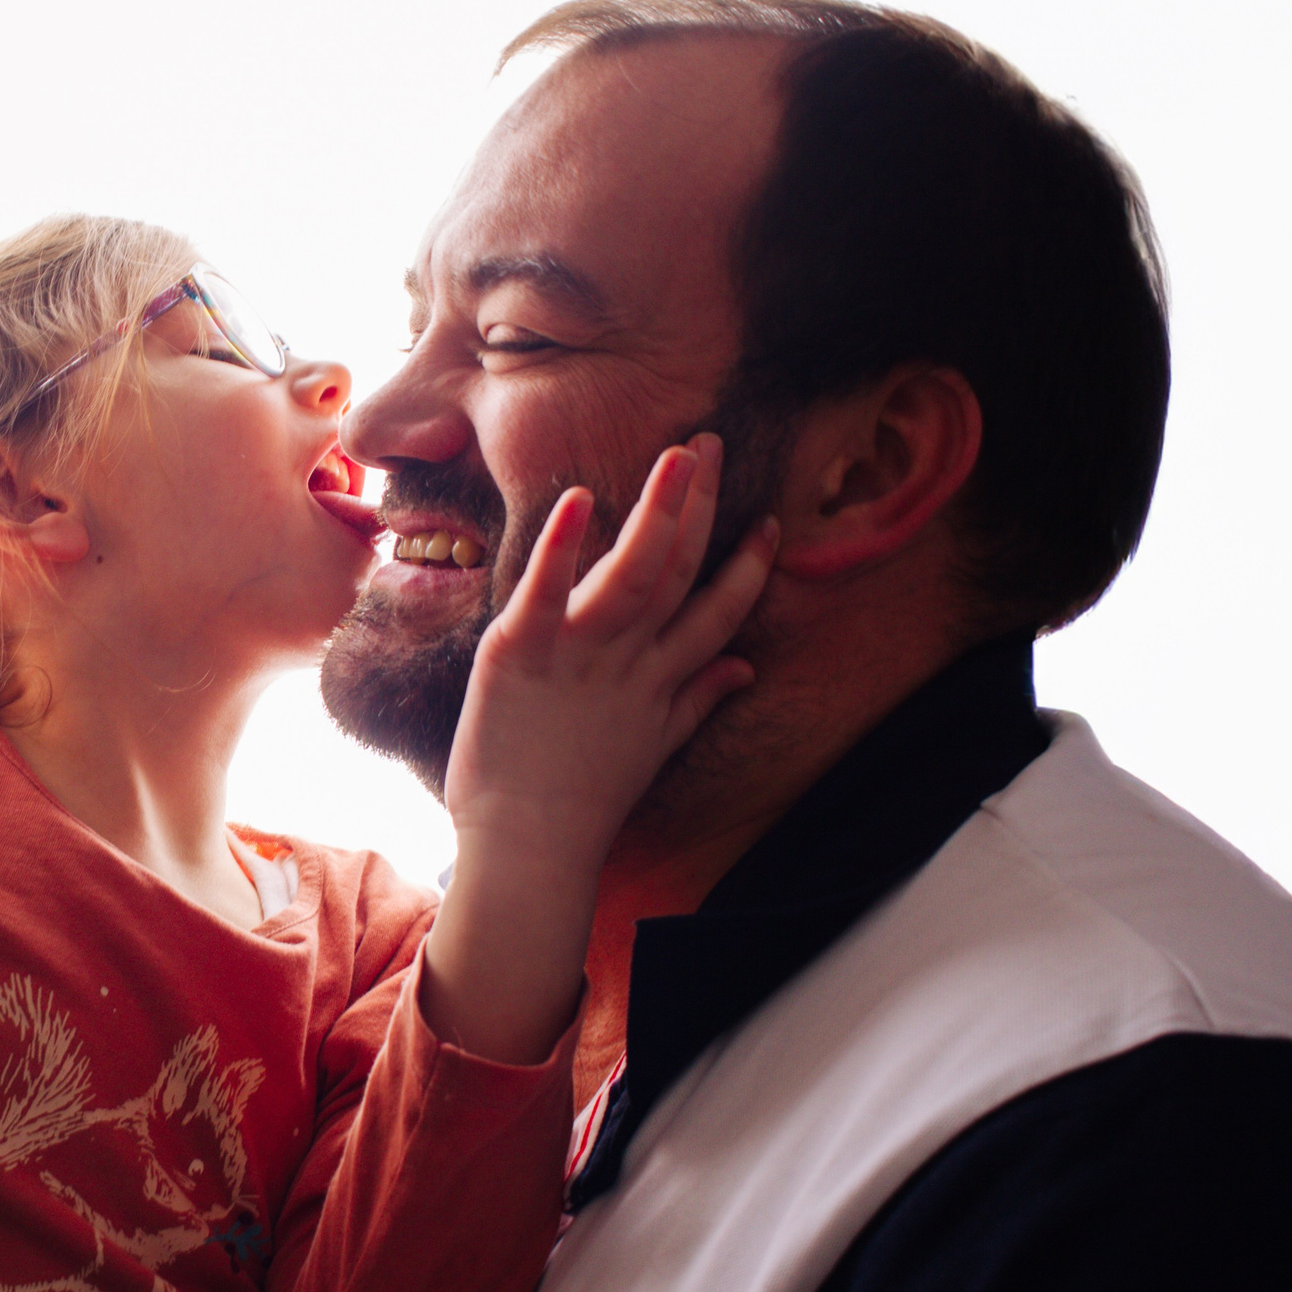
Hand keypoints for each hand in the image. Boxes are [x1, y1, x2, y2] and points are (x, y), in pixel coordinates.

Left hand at [444, 435, 773, 851]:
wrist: (525, 848)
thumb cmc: (578, 799)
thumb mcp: (651, 746)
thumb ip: (697, 697)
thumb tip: (747, 666)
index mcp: (658, 681)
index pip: (716, 614)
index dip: (746, 569)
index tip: (771, 522)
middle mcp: (628, 662)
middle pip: (677, 573)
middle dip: (701, 508)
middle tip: (712, 443)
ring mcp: (578, 656)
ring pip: (633, 573)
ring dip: (659, 512)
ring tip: (679, 454)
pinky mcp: (520, 653)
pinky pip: (548, 591)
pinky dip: (563, 546)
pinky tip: (581, 499)